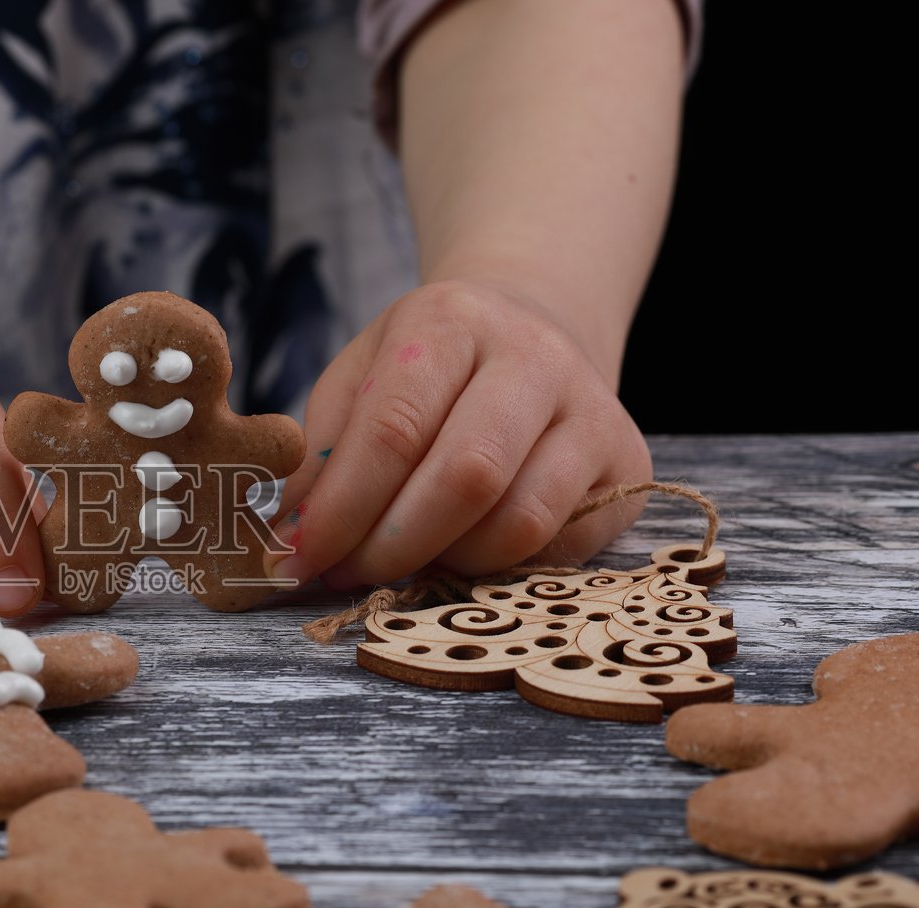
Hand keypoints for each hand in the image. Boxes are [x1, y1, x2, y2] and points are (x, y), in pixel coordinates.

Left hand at [267, 279, 651, 589]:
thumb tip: (290, 544)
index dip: (340, 509)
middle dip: (392, 546)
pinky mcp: (629, 467)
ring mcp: (592, 412)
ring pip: (520, 521)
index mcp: (451, 322)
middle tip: (347, 575)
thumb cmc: (429, 370)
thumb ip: (322, 457)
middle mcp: (534, 358)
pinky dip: (499, 569)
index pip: (393, 428)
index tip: (297, 559)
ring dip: (447, 565)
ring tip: (405, 561)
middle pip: (466, 477)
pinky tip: (462, 553)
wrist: (536, 330)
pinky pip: (561, 547)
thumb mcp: (360, 381)